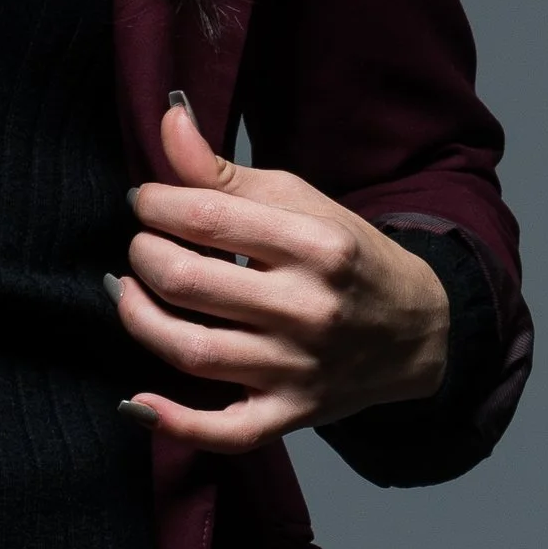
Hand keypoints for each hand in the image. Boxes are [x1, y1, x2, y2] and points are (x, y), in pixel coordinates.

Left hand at [109, 96, 450, 452]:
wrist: (419, 330)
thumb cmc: (348, 257)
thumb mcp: (300, 201)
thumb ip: (225, 171)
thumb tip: (168, 117)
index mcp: (315, 245)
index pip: (208, 217)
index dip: (156, 204)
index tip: (145, 201)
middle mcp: (308, 309)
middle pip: (189, 283)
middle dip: (143, 256)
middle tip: (140, 245)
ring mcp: (298, 369)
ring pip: (191, 352)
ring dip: (138, 318)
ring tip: (128, 291)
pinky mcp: (291, 415)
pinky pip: (225, 431)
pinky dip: (174, 422)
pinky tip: (136, 401)